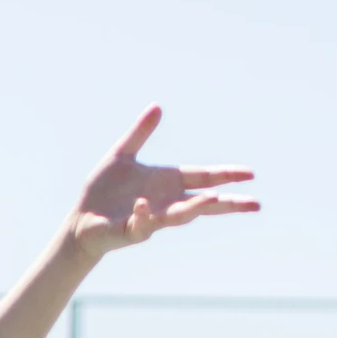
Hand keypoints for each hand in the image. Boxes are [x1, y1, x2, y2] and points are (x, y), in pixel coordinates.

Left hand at [69, 105, 257, 260]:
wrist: (81, 218)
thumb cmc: (103, 191)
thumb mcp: (121, 155)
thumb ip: (140, 133)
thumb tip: (157, 107)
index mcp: (168, 183)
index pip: (203, 177)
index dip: (226, 175)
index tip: (250, 174)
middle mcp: (166, 202)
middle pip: (204, 203)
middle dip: (229, 203)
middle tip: (255, 204)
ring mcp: (151, 218)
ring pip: (179, 216)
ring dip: (195, 208)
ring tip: (214, 199)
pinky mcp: (131, 230)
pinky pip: (141, 225)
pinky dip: (145, 215)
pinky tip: (143, 204)